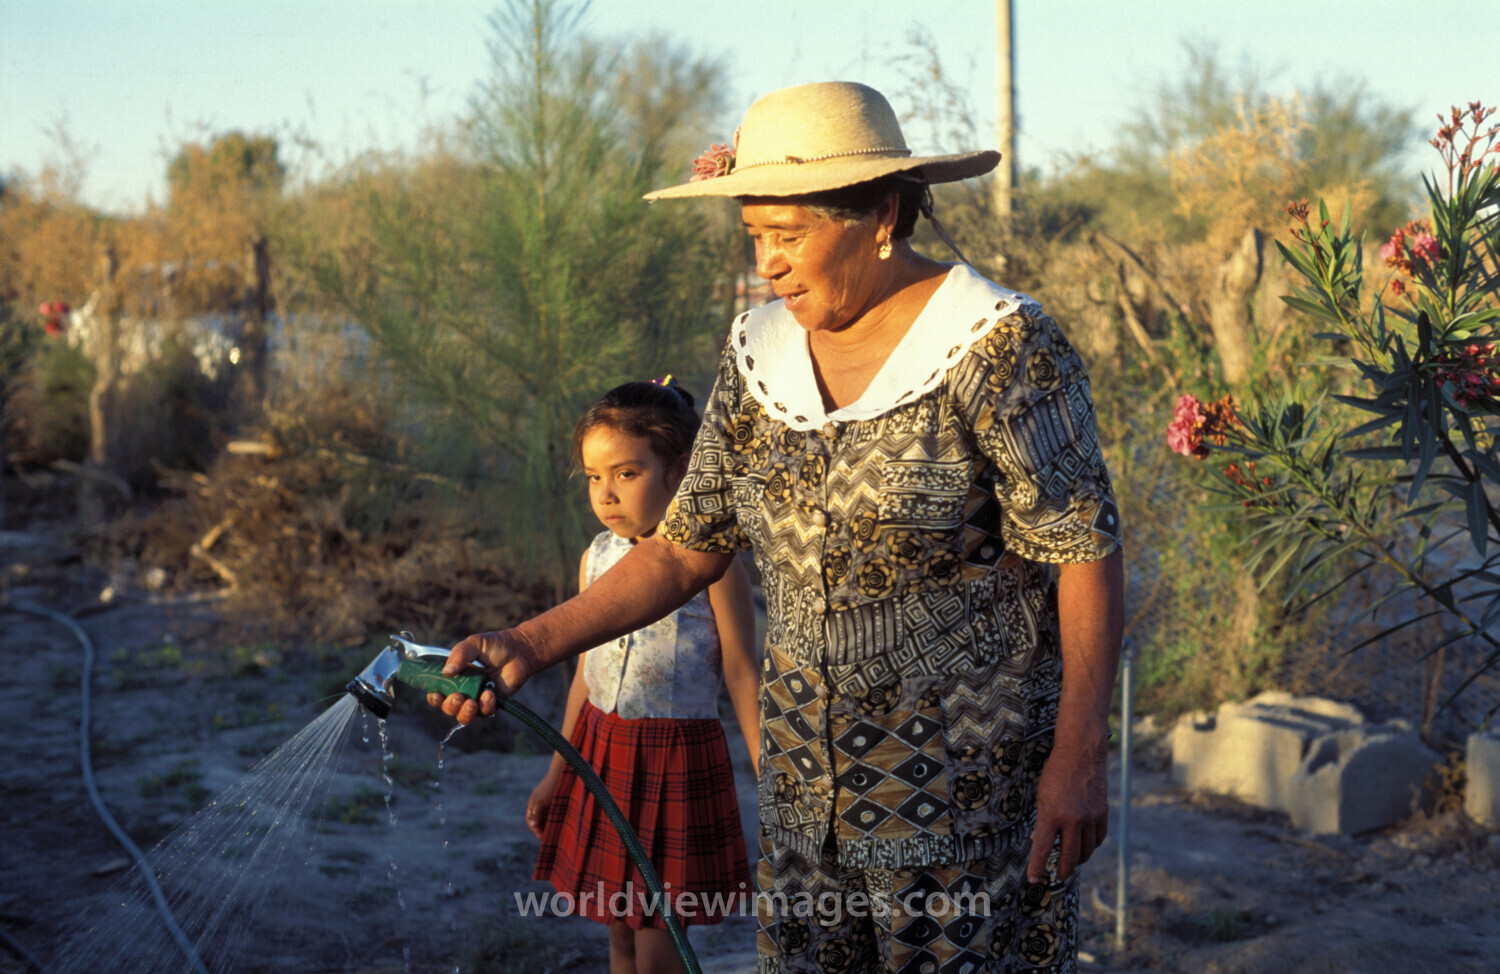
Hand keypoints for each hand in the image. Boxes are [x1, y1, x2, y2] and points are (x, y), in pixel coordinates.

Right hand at [425, 628, 537, 724]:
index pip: (438, 692)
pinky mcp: (492, 704)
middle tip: (458, 697)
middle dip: (450, 706)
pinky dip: (485, 706)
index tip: (437, 694)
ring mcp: (478, 698)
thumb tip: (446, 672)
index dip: (434, 697)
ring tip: (471, 702)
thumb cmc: (496, 645)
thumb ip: (459, 654)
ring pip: (465, 717)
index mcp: (455, 676)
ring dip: (465, 713)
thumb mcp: (474, 643)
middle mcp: (464, 690)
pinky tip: (490, 693)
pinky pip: (484, 713)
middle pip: (449, 708)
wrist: (520, 650)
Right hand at [526, 770, 560, 837]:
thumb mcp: (540, 801)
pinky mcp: (556, 804)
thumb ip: (535, 814)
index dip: (535, 829)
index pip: (531, 821)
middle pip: (538, 822)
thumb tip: (532, 826)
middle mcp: (539, 805)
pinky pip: (553, 816)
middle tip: (547, 837)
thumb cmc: (550, 786)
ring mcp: (548, 804)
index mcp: (533, 804)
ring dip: (548, 827)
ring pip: (546, 820)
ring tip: (554, 834)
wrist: (563, 773)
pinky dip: (554, 821)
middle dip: (542, 830)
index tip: (541, 835)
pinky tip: (560, 826)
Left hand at [1027, 733, 1108, 882]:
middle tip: (1059, 875)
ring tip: (1072, 861)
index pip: (1043, 849)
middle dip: (1063, 870)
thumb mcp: (1042, 796)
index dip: (1037, 867)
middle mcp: (1072, 819)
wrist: (1081, 754)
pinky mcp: (1103, 813)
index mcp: (1052, 814)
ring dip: (1079, 859)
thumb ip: (1043, 820)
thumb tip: (1041, 841)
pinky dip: (1092, 846)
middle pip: (1070, 856)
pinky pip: (1099, 838)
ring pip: (1087, 850)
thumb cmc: (1056, 773)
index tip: (1034, 879)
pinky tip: (1086, 846)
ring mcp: (1090, 817)